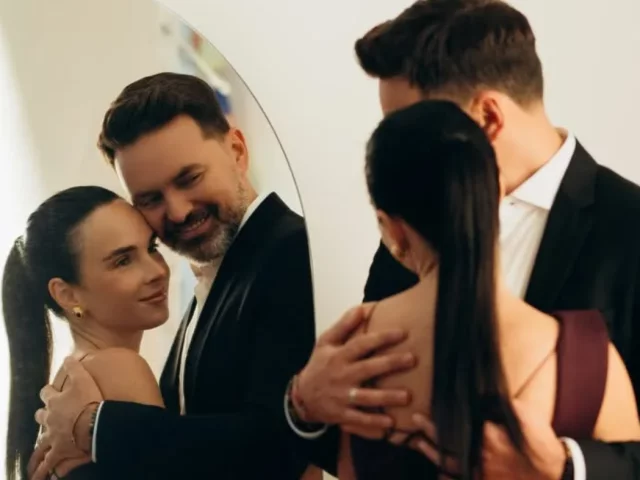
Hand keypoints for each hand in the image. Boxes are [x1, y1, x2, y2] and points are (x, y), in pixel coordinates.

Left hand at [28, 357, 103, 479]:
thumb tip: (67, 357)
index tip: (51, 391)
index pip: (46, 393)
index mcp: (55, 401)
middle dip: (44, 414)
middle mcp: (50, 418)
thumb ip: (75, 367)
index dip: (48, 392)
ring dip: (42, 441)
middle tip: (49, 415)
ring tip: (43, 444)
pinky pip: (47, 463)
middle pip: (41, 415)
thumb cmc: (90, 400)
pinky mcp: (57, 451)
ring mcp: (52, 435)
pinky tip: (38, 476)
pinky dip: (42, 470)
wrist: (93, 424)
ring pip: (41, 439)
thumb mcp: (84, 378)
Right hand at [296, 304, 415, 434]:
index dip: (381, 338)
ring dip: (386, 397)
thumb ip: (344, 325)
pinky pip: (359, 419)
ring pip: (366, 397)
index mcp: (339, 356)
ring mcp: (342, 396)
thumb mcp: (326, 342)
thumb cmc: (319, 365)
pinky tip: (390, 422)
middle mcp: (341, 375)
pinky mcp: (342, 414)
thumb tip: (362, 308)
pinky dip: (373, 422)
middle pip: (368, 368)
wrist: (302, 396)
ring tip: (407, 396)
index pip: (362, 344)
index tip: (402, 333)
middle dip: (390, 364)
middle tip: (412, 359)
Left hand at [409, 400, 566, 479]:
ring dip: (430, 453)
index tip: (427, 406)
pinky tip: (438, 472)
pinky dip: (445, 478)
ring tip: (418, 443)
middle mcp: (477, 456)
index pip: (455, 423)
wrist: (556, 476)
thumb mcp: (524, 414)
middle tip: (415, 420)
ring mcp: (478, 475)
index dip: (439, 415)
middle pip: (444, 443)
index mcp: (485, 436)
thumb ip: (500, 404)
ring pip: (446, 464)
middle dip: (428, 431)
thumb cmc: (540, 443)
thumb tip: (481, 396)